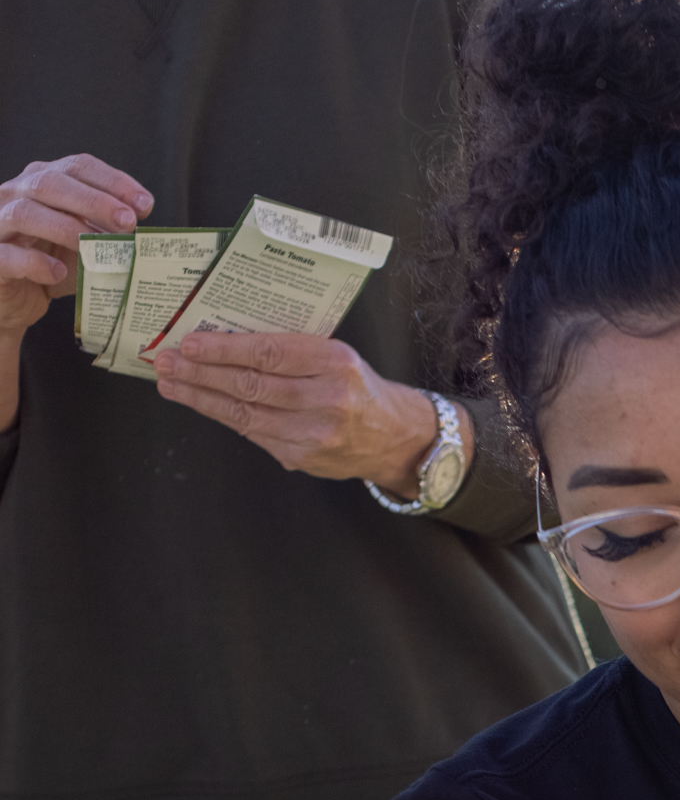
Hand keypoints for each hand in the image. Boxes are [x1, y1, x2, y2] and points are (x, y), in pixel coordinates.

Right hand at [0, 152, 150, 337]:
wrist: (11, 301)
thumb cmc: (48, 266)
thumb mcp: (81, 248)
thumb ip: (104, 236)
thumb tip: (143, 236)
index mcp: (41, 182)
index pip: (76, 167)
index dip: (112, 181)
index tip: (144, 204)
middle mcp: (15, 195)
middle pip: (50, 183)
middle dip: (93, 200)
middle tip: (128, 222)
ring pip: (26, 213)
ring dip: (66, 227)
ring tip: (97, 245)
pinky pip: (9, 256)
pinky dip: (35, 262)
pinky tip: (58, 272)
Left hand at [150, 329, 441, 487]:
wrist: (393, 436)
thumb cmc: (357, 387)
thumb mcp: (334, 355)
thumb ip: (290, 350)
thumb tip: (225, 341)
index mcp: (335, 362)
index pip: (268, 353)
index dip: (223, 349)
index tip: (190, 343)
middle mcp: (327, 400)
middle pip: (251, 385)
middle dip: (201, 373)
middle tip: (166, 362)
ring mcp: (315, 434)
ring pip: (245, 413)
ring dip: (202, 398)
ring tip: (171, 383)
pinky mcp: (303, 458)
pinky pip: (254, 434)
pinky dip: (224, 416)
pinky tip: (201, 403)